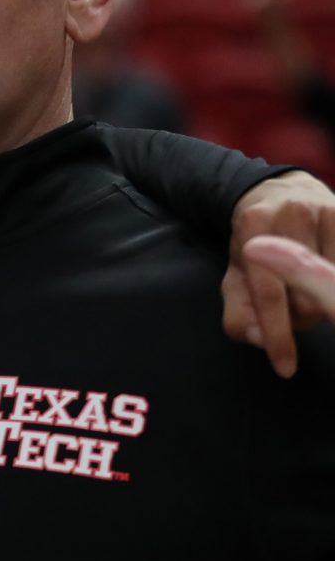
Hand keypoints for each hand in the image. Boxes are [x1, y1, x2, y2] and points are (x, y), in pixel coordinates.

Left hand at [224, 170, 334, 377]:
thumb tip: (258, 339)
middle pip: (307, 296)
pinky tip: (327, 275)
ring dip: (323, 302)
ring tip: (310, 289)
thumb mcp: (236, 276)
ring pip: (334, 287)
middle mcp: (291, 211)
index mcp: (252, 224)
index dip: (277, 334)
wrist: (282, 193)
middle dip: (298, 316)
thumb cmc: (257, 245)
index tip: (284, 367)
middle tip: (292, 308)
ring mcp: (328, 210)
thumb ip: (239, 312)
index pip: (268, 292)